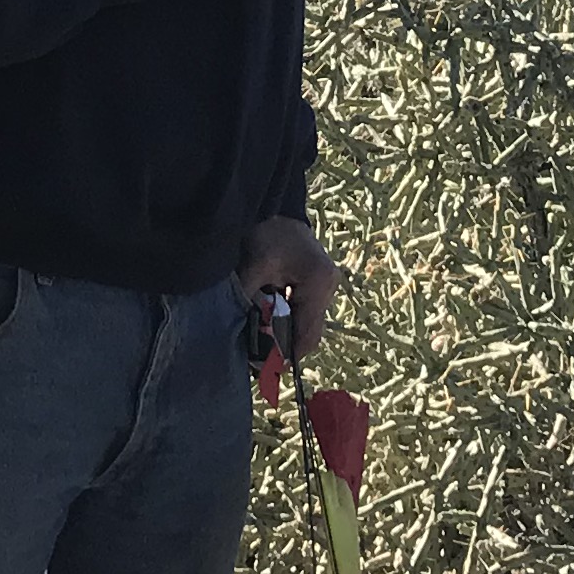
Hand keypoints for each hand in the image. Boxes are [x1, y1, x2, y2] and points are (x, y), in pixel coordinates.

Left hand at [238, 216, 338, 361]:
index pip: (306, 334)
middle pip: (309, 332)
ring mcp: (325, 283)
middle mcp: (328, 286)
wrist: (273, 203)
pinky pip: (303, 309)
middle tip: (258, 359)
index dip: (286, 356)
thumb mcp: (253, 268)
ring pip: (306, 322)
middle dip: (284, 346)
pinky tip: (265, 318)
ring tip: (259, 340)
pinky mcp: (317, 280)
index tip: (264, 370)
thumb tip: (245, 339)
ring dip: (284, 332)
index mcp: (318, 283)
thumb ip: (249, 303)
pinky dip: (285, 316)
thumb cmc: (264, 232)